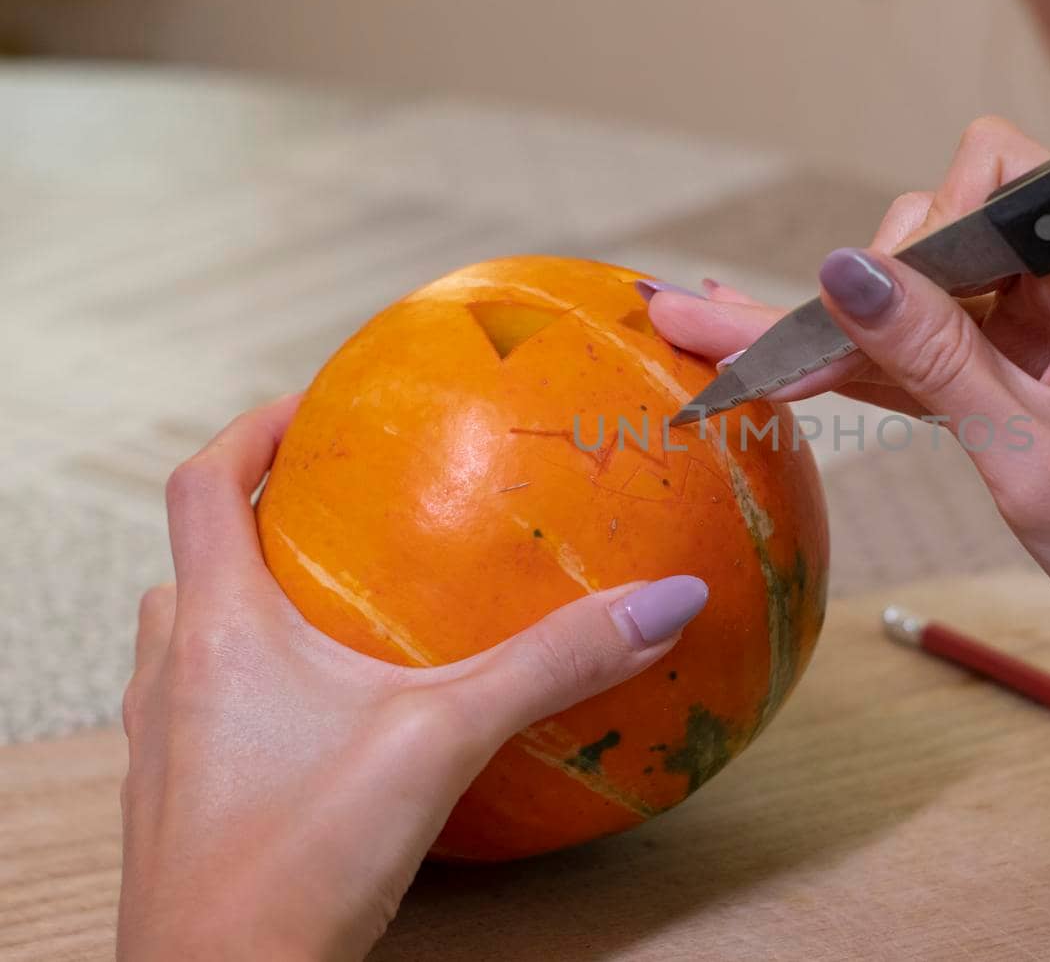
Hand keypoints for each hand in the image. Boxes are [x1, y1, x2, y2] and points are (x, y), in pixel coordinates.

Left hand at [119, 395, 707, 959]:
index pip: (200, 484)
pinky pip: (209, 710)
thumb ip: (552, 665)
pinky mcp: (182, 806)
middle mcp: (173, 673)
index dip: (251, 430)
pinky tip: (333, 722)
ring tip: (332, 605)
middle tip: (332, 505)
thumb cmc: (299, 860)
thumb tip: (665, 602)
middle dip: (254, 518)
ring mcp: (165, 745)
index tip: (313, 407)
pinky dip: (259, 685)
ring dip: (247, 602)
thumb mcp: (443, 741)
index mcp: (218, 627)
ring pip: (189, 638)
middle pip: (191, 559)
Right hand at [647, 117, 1049, 822]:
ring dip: (851, 331)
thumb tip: (841, 267)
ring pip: (935, 304)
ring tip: (715, 331)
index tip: (869, 312)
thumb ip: (932, 353)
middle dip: (872, 284)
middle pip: (948, 233)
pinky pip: (951, 359)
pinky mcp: (1047, 386)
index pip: (985, 177)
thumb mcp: (1028, 451)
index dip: (915, 231)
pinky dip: (886, 373)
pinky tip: (789, 369)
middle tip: (790, 350)